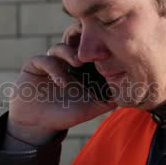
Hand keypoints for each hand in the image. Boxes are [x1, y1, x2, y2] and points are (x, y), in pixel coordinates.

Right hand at [6, 23, 116, 146]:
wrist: (37, 124)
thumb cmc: (64, 114)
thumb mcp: (90, 109)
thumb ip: (107, 100)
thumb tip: (130, 94)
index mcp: (80, 67)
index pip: (90, 51)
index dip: (98, 48)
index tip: (109, 51)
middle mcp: (65, 61)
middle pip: (74, 42)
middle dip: (83, 41)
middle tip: (93, 46)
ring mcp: (50, 61)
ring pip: (60, 47)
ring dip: (69, 52)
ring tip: (78, 62)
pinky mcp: (35, 65)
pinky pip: (44, 60)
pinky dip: (54, 68)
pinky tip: (62, 82)